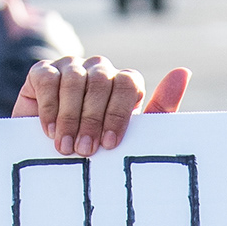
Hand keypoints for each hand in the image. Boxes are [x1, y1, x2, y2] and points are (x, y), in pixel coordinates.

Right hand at [12, 57, 189, 153]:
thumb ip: (160, 109)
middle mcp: (99, 70)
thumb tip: (183, 72)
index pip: (127, 83)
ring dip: (70, 117)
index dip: (118, 113)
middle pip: (100, 81)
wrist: (56, 158)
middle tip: (85, 150)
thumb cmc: (99, 150)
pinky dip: (49, 105)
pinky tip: (50, 130)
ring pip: (74, 79)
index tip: (109, 144)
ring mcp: (71, 67)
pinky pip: (47, 78)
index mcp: (123, 84)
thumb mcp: (133, 138)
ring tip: (66, 147)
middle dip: (92, 119)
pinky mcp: (43, 71)